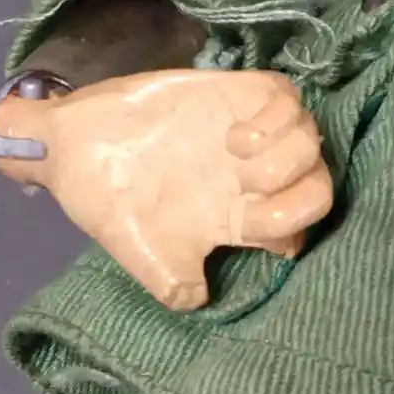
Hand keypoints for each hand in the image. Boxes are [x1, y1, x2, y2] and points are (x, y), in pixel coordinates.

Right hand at [0, 69, 330, 310]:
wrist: (73, 145)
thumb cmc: (111, 200)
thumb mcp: (140, 254)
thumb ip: (174, 283)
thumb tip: (198, 299)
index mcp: (242, 218)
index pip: (299, 227)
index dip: (289, 230)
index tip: (248, 225)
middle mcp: (257, 178)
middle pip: (319, 186)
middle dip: (301, 193)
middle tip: (249, 190)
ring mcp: (251, 134)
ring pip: (310, 141)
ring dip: (287, 157)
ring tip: (236, 157)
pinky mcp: (236, 94)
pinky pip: (287, 97)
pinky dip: (279, 118)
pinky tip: (238, 136)